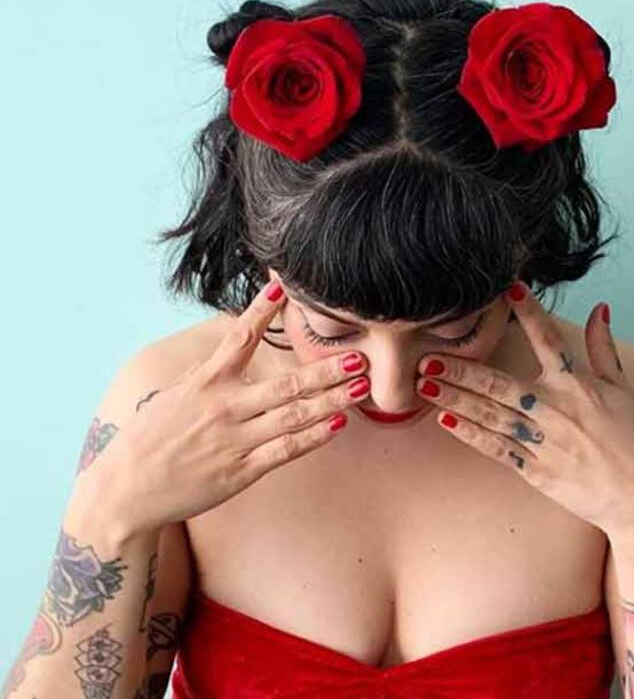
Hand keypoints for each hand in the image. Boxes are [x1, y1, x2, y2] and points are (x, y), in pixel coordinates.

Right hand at [70, 280, 371, 537]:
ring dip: (332, 401)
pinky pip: (285, 451)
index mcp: (204, 383)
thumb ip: (208, 377)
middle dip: (325, 369)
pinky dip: (314, 437)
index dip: (262, 311)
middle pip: (285, 383)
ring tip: (361, 388)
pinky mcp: (240, 471)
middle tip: (358, 357)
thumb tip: (230, 354)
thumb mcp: (174, 396)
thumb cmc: (148, 440)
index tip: (283, 288)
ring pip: (293, 416)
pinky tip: (336, 425)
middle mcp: (223, 407)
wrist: (125, 492)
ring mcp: (234, 440)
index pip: (239, 338)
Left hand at [414, 280, 633, 537]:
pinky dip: (470, 434)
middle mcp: (557, 410)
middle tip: (428, 356)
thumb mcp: (624, 390)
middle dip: (461, 369)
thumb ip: (604, 348)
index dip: (528, 312)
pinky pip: (496, 448)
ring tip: (424, 384)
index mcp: (579, 386)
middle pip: (500, 383)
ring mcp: (544, 442)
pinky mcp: (536, 470)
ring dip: (455, 398)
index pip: (548, 340)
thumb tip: (600, 307)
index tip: (507, 289)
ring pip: (490, 415)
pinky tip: (445, 420)